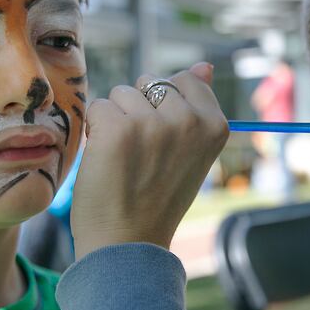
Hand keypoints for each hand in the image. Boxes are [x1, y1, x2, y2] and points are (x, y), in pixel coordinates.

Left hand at [71, 62, 228, 258]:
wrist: (129, 244)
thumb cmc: (157, 199)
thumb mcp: (192, 152)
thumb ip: (198, 106)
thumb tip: (204, 65)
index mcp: (215, 125)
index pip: (185, 80)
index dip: (164, 107)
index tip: (163, 145)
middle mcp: (188, 120)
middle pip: (150, 83)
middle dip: (138, 110)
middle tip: (142, 156)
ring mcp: (153, 123)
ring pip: (120, 94)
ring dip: (115, 121)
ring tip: (123, 160)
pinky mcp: (117, 129)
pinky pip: (97, 108)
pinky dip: (95, 132)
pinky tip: (105, 161)